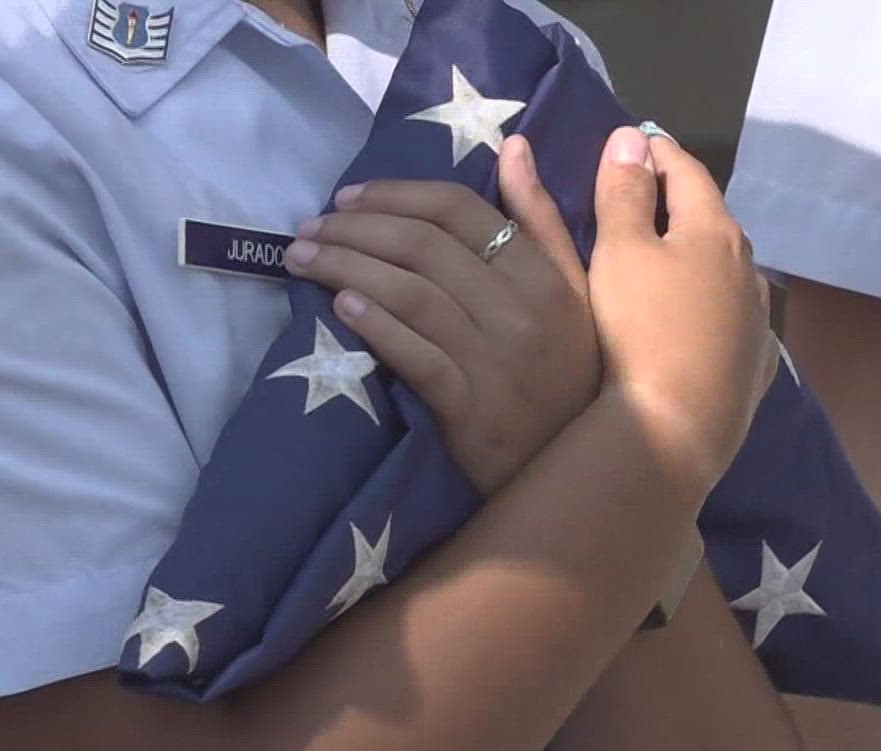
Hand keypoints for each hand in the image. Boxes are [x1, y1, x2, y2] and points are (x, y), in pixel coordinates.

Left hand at [284, 137, 600, 495]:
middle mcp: (522, 310)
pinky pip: (416, 356)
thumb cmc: (568, 377)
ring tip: (303, 259)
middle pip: (424, 247)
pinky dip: (376, 325)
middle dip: (355, 229)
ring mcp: (496, 361)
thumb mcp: (575, 292)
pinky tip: (340, 307)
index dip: (396, 195)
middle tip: (308, 227)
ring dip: (347, 267)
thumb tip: (513, 146)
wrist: (576, 474)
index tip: (347, 197)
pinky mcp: (471, 411)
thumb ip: (541, 219)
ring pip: (411, 294)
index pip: (461, 210)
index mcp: (544, 274)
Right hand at [587, 127, 777, 493]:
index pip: (687, 172)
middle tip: (646, 194)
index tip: (634, 142)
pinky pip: (733, 316)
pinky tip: (700, 317)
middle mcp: (747, 267)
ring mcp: (756, 319)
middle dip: (680, 201)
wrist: (677, 430)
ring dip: (700, 254)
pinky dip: (713, 302)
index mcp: (714, 230)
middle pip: (712, 218)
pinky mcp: (753, 365)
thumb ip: (625, 193)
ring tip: (669, 257)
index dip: (657, 153)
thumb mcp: (620, 252)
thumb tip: (633, 138)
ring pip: (728, 270)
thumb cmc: (641, 330)